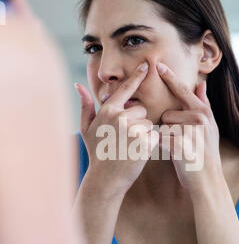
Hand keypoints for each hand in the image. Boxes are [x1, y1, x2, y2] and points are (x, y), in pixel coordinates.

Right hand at [75, 62, 158, 197]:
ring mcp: (133, 129)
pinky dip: (150, 144)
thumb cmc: (96, 153)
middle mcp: (120, 116)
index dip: (138, 75)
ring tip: (129, 147)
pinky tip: (137, 153)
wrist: (105, 179)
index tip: (148, 64)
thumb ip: (86, 106)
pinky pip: (155, 135)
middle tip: (125, 139)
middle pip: (141, 109)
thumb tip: (78, 85)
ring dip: (143, 134)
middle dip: (137, 122)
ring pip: (149, 123)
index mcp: (108, 110)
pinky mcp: (145, 141)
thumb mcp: (86, 129)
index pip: (126, 89)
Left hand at [156, 61, 222, 197]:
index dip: (170, 77)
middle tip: (182, 144)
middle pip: (167, 114)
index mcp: (204, 112)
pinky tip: (175, 156)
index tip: (158, 64)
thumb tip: (202, 83)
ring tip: (180, 150)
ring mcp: (190, 131)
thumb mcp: (210, 128)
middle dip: (169, 129)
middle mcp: (199, 118)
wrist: (208, 181)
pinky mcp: (180, 144)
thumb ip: (204, 105)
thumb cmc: (205, 155)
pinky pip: (160, 139)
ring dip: (166, 138)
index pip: (183, 91)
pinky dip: (162, 148)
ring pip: (163, 127)